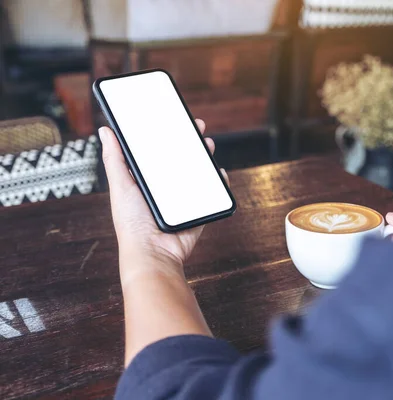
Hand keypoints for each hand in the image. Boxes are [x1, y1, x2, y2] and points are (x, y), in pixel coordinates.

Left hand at [99, 119, 228, 283]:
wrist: (153, 253)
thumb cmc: (132, 223)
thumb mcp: (121, 186)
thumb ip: (115, 159)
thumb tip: (104, 130)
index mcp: (147, 181)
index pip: (158, 152)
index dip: (167, 134)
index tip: (174, 118)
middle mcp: (166, 189)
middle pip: (181, 159)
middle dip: (190, 141)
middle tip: (197, 127)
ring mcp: (183, 200)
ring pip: (198, 173)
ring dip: (205, 157)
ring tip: (207, 145)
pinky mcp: (198, 211)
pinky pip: (212, 193)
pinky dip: (218, 181)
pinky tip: (218, 171)